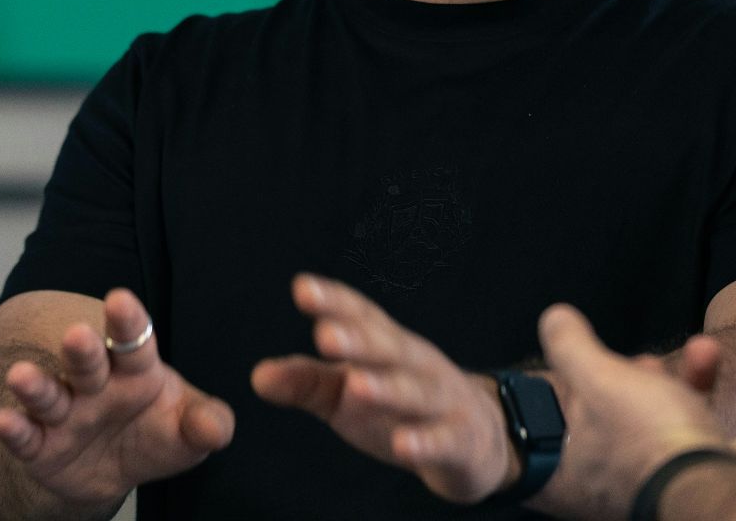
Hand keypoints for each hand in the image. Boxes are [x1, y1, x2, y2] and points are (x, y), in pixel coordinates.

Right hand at [0, 289, 235, 508]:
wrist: (114, 470)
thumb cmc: (155, 434)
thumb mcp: (187, 431)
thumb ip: (205, 425)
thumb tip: (215, 429)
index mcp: (135, 370)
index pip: (133, 341)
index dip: (127, 321)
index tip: (120, 299)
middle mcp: (94, 385)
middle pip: (87, 362)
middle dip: (82, 349)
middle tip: (78, 335)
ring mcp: (64, 413)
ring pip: (48, 395)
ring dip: (35, 385)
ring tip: (19, 375)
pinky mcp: (40, 446)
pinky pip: (25, 437)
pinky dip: (13, 431)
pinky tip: (3, 420)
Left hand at [251, 273, 517, 503]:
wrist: (477, 439)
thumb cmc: (400, 406)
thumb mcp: (348, 394)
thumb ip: (308, 382)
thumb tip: (258, 376)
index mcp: (387, 347)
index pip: (361, 317)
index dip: (335, 302)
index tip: (303, 289)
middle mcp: (416, 365)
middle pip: (388, 349)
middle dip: (359, 341)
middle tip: (325, 335)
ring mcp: (442, 401)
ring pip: (415, 391)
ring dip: (388, 388)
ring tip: (357, 385)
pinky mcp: (459, 441)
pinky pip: (443, 440)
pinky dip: (425, 442)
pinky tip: (404, 445)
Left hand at [537, 304, 726, 520]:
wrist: (716, 486)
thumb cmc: (645, 438)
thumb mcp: (598, 379)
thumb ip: (571, 347)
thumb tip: (553, 319)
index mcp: (569, 470)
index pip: (553, 427)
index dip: (567, 391)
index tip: (589, 368)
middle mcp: (603, 487)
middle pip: (610, 421)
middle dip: (636, 378)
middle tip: (649, 364)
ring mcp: (648, 486)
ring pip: (654, 424)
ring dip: (679, 380)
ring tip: (702, 352)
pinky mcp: (690, 481)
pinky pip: (689, 436)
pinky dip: (700, 400)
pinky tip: (711, 363)